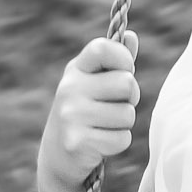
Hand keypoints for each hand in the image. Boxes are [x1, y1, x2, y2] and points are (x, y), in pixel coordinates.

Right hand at [42, 31, 139, 187]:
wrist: (58, 155)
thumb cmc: (87, 113)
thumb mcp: (96, 84)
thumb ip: (116, 62)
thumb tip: (133, 36)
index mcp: (76, 69)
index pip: (105, 48)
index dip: (123, 59)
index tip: (123, 72)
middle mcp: (70, 87)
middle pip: (127, 84)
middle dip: (130, 99)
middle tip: (114, 107)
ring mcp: (71, 114)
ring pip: (127, 115)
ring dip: (123, 124)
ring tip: (104, 126)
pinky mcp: (77, 141)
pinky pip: (122, 139)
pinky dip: (118, 143)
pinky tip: (100, 143)